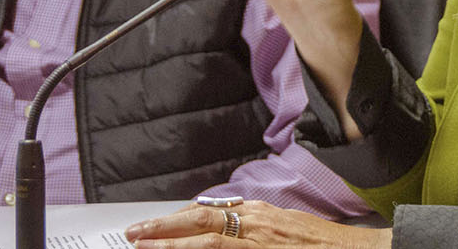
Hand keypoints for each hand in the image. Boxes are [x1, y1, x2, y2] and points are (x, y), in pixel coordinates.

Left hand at [124, 200, 391, 248]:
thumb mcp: (285, 227)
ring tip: (144, 246)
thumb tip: (228, 230)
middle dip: (164, 226)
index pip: (209, 212)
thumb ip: (255, 227)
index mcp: (260, 214)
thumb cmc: (324, 245)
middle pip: (201, 220)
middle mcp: (257, 224)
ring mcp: (261, 243)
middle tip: (133, 233)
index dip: (178, 219)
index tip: (154, 225)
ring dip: (173, 245)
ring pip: (208, 241)